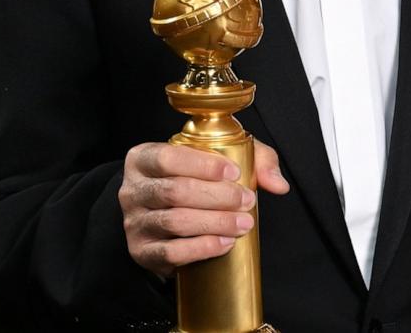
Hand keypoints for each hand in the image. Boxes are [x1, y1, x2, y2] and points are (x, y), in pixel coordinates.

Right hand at [119, 140, 289, 277]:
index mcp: (143, 158)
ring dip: (214, 223)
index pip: (168, 158)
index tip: (235, 172)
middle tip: (247, 201)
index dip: (203, 165)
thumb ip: (255, 161)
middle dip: (218, 197)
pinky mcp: (142, 251)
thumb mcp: (222, 159)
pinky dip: (201, 248)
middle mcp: (132, 190)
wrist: (165, 215)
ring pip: (174, 222)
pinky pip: (170, 252)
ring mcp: (134, 222)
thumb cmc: (195, 179)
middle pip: (174, 192)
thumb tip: (278, 184)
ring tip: (243, 223)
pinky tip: (225, 243)